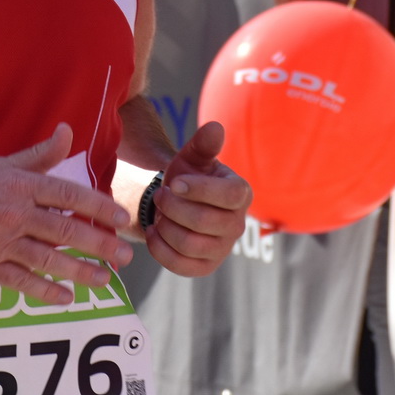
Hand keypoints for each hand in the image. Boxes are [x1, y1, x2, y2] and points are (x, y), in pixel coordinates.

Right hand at [0, 124, 133, 305]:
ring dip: (80, 271)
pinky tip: (66, 298)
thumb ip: (40, 154)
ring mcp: (0, 242)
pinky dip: (45, 291)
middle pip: (64, 230)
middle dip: (99, 244)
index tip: (121, 218)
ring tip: (105, 280)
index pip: (68, 195)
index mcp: (20, 185)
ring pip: (48, 259)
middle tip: (125, 257)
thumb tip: (68, 131)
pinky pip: (21, 281)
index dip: (98, 207)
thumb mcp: (3, 164)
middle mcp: (14, 213)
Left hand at [147, 121, 251, 277]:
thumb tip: (215, 127)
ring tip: (159, 213)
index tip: (175, 182)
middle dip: (173, 207)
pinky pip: (180, 265)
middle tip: (161, 195)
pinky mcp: (205, 267)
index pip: (231, 195)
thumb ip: (204, 143)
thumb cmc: (189, 176)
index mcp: (240, 193)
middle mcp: (237, 224)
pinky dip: (159, 248)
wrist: (179, 203)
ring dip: (165, 226)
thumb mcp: (193, 157)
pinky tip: (153, 232)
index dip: (200, 189)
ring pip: (190, 244)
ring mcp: (223, 249)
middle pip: (204, 221)